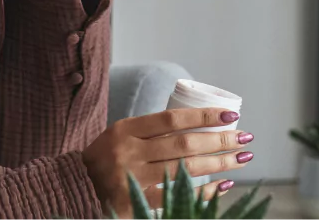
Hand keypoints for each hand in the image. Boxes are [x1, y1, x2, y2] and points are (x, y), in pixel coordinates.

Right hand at [81, 107, 254, 218]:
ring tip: (241, 158)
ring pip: (185, 169)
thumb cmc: (104, 157)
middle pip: (184, 144)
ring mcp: (134, 178)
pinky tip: (224, 185)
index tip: (230, 116)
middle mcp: (130, 151)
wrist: (75, 185)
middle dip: (219, 140)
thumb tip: (197, 125)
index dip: (204, 117)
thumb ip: (150, 131)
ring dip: (218, 164)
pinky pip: (178, 195)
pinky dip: (204, 191)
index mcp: (126, 129)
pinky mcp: (137, 202)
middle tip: (244, 138)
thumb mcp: (120, 134)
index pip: (172, 119)